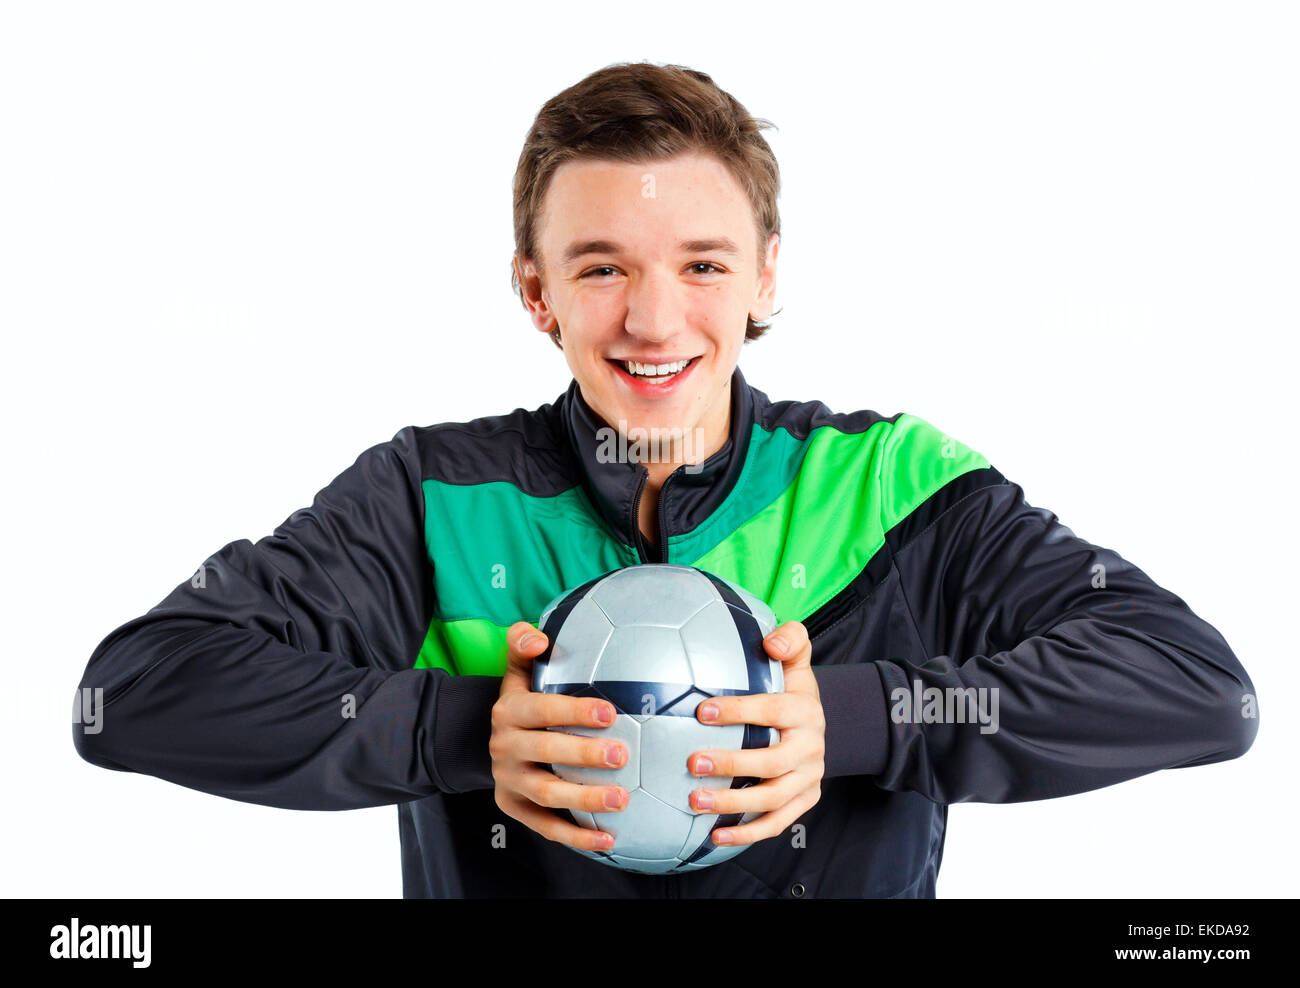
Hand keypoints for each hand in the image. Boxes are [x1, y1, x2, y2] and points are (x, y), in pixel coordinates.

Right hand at [489, 621, 628, 852]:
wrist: (489, 740)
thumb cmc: (523, 701)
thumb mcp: (517, 671)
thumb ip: (523, 645)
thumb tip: (540, 637)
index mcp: (508, 711)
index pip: (540, 710)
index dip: (573, 711)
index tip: (609, 711)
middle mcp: (504, 748)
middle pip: (545, 753)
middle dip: (584, 754)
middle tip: (622, 754)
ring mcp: (509, 782)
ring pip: (547, 795)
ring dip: (585, 799)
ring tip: (622, 798)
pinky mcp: (515, 809)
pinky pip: (547, 828)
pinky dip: (577, 836)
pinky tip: (610, 838)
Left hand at [687, 619, 823, 846]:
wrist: (820, 722)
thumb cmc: (792, 686)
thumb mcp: (797, 657)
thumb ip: (790, 638)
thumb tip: (770, 642)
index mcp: (805, 710)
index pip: (772, 710)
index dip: (739, 711)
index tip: (701, 711)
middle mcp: (811, 746)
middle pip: (771, 763)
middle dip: (730, 764)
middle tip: (691, 763)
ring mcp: (808, 778)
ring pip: (772, 799)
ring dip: (732, 803)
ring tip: (694, 800)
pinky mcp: (804, 801)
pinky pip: (777, 823)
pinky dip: (747, 834)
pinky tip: (713, 836)